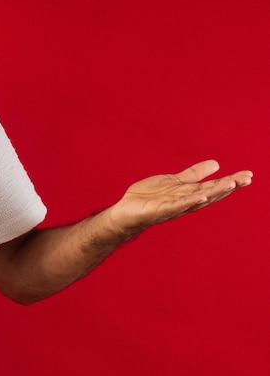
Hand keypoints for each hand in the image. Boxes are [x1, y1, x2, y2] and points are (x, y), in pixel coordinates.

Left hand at [108, 160, 252, 235]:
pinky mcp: (160, 210)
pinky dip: (189, 202)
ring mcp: (174, 206)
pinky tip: (201, 197)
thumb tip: (216, 164)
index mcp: (189, 193)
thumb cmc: (150, 198)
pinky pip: (177, 206)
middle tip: (247, 179)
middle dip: (228, 186)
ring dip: (214, 192)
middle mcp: (185, 201)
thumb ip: (194, 174)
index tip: (248, 175)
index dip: (230, 181)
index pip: (213, 186)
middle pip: (210, 193)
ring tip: (231, 184)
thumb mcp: (174, 181)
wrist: (127, 211)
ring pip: (198, 199)